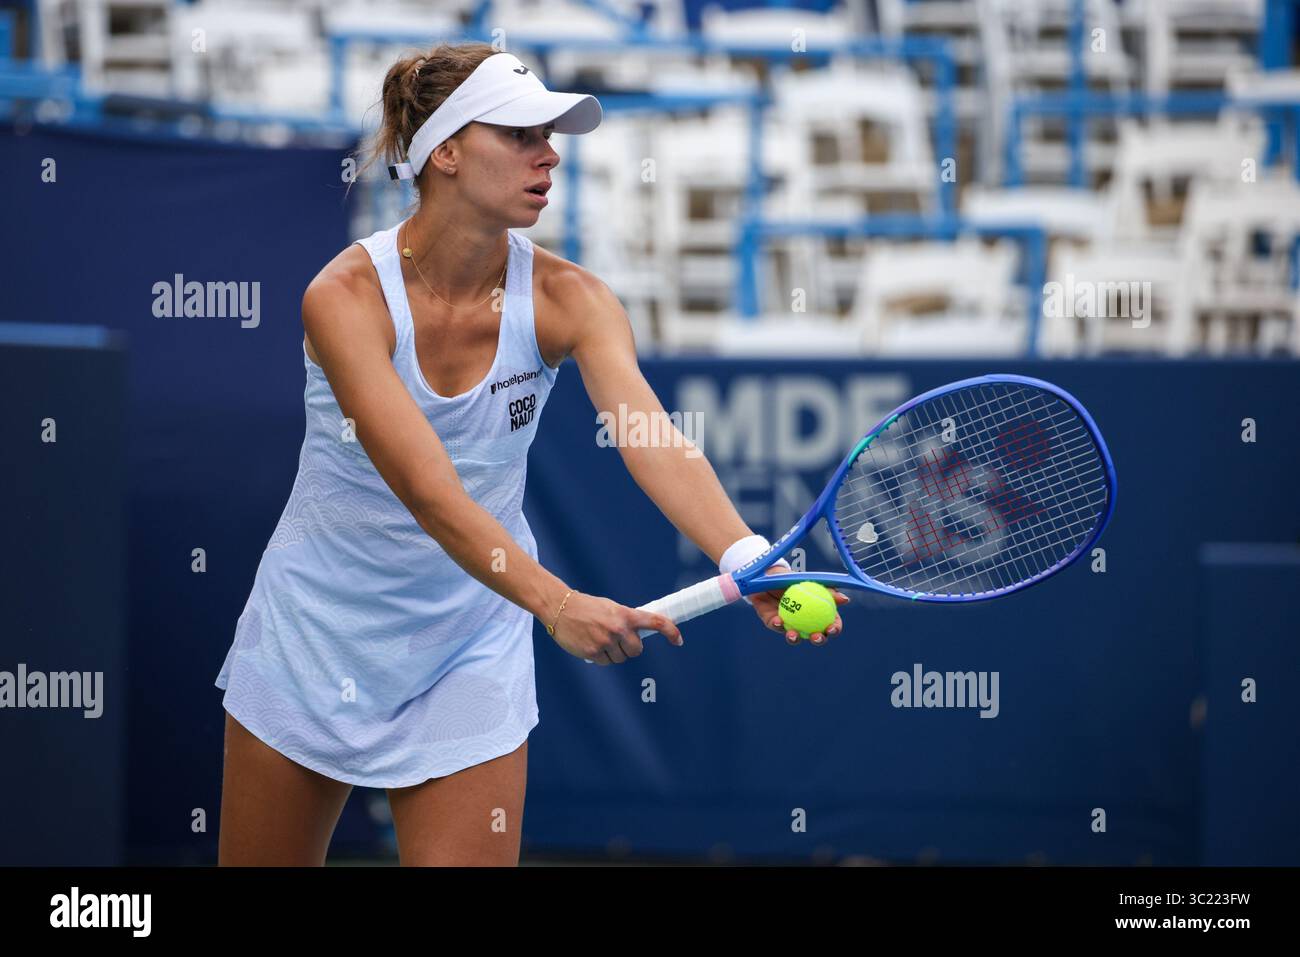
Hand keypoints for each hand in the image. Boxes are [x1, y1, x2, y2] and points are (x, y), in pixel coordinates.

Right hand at [547, 591, 683, 665]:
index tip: (679, 640)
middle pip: (637, 650)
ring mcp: (606, 642)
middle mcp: (618, 629)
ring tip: (598, 638)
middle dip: (629, 648)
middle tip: (617, 639)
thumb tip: (641, 634)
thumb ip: (626, 620)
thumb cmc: (588, 607)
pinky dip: (600, 657)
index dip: (671, 632)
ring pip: (621, 658)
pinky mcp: (593, 653)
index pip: (656, 622)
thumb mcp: (611, 608)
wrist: (560, 607)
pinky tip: (590, 644)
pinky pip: (606, 662)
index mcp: (626, 614)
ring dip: (613, 653)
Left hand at [748, 569, 849, 646]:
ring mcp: (789, 624)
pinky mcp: (773, 623)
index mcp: (817, 611)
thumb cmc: (793, 576)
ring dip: (795, 639)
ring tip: (793, 634)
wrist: (768, 572)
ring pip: (795, 638)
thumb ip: (826, 590)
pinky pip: (776, 626)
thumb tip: (845, 599)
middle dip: (819, 640)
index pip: (831, 623)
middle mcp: (805, 621)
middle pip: (816, 636)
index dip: (834, 629)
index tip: (832, 628)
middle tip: (816, 636)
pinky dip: (778, 625)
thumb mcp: (809, 580)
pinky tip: (778, 621)